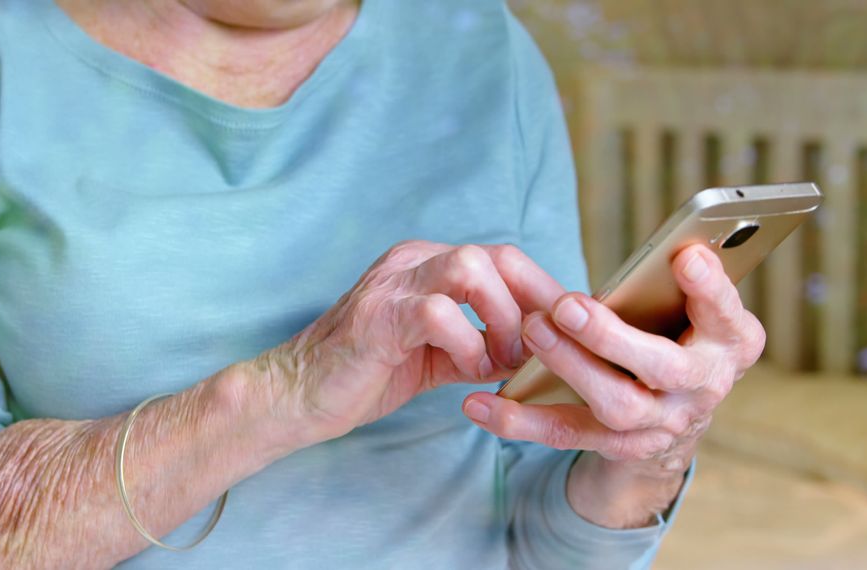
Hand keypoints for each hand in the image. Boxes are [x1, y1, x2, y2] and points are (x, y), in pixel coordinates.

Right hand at [249, 240, 567, 444]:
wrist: (299, 394)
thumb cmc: (367, 373)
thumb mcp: (437, 353)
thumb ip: (480, 342)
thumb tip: (535, 349)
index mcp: (428, 264)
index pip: (503, 258)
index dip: (543, 293)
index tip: (567, 332)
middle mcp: (413, 260)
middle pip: (497, 254)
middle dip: (533, 304)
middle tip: (539, 350)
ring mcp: (393, 283)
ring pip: (472, 268)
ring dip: (501, 320)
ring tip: (498, 360)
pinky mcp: (378, 315)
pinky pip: (440, 313)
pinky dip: (468, 344)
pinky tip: (467, 370)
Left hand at [462, 244, 765, 478]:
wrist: (680, 407)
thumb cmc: (683, 331)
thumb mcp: (701, 305)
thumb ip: (688, 280)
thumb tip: (677, 249)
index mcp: (731, 342)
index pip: (726, 314)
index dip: (709, 289)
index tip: (685, 257)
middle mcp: (702, 388)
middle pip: (662, 367)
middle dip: (611, 337)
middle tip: (566, 304)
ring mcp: (661, 423)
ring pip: (615, 404)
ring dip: (568, 366)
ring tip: (530, 329)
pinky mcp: (618, 445)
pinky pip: (566, 433)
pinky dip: (520, 420)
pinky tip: (479, 404)